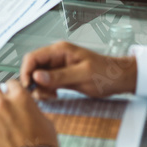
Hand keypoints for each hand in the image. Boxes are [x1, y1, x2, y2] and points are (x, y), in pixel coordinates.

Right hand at [20, 41, 136, 98]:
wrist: (119, 79)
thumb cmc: (106, 73)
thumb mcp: (83, 75)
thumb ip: (59, 76)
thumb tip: (37, 76)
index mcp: (60, 50)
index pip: (32, 57)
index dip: (26, 71)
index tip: (28, 86)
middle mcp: (56, 57)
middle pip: (32, 68)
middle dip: (33, 82)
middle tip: (44, 94)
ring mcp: (57, 67)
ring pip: (37, 77)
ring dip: (40, 88)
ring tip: (53, 95)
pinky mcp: (60, 77)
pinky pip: (46, 83)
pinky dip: (46, 91)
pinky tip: (55, 95)